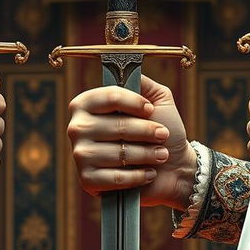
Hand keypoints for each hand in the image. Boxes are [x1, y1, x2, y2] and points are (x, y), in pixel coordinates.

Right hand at [67, 74, 196, 209]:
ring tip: (160, 155)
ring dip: (147, 154)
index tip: (150, 110)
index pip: (110, 96)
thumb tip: (128, 68)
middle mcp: (77, 128)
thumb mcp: (157, 100)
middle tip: (163, 136)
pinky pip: (116, 177)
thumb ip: (143, 82)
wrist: (172, 169)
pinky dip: (138, 176)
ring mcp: (79, 155)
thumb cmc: (162, 132)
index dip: (135, 103)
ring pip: (119, 152)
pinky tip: (148, 173)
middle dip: (147, 132)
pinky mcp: (87, 181)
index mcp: (86, 104)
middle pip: (117, 125)